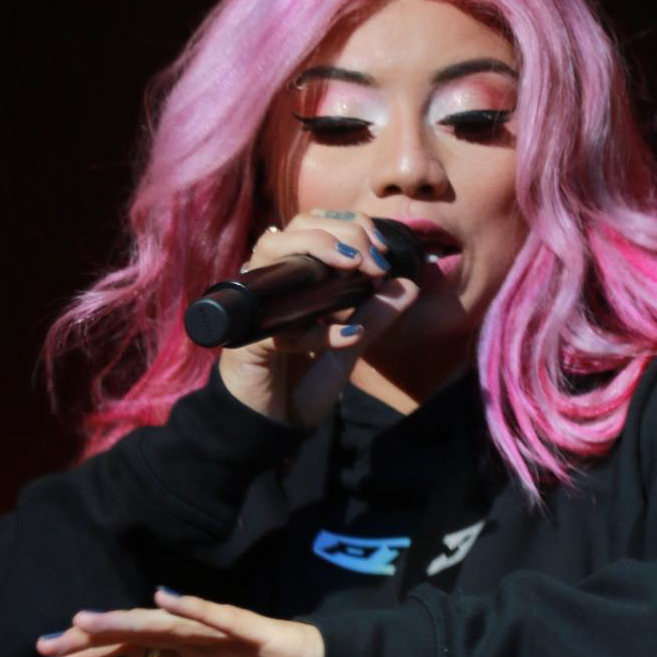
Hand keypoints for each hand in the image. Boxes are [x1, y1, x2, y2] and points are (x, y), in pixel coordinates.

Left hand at [34, 588, 324, 656]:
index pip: (126, 652)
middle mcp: (196, 638)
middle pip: (133, 634)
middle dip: (89, 640)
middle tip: (43, 646)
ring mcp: (223, 631)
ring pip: (166, 623)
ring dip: (126, 621)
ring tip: (84, 622)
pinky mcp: (255, 631)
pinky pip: (220, 616)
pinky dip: (193, 607)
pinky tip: (163, 598)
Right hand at [218, 209, 418, 426]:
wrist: (271, 431)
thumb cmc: (301, 386)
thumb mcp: (348, 348)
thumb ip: (374, 316)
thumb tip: (408, 284)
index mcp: (294, 280)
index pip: (316, 226)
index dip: (351, 226)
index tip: (383, 252)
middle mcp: (271, 284)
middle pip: (295, 226)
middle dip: (342, 232)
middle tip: (375, 262)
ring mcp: (256, 307)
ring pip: (272, 248)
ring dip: (320, 248)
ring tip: (357, 267)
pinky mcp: (248, 339)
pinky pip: (280, 320)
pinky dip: (317, 330)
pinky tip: (347, 336)